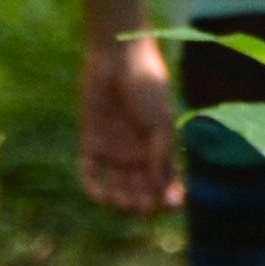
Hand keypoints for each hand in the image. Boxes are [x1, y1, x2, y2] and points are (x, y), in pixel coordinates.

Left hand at [76, 36, 181, 213]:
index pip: (165, 182)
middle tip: (145, 206)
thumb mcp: (162, 125)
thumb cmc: (148, 88)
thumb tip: (165, 194)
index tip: (172, 204)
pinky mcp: (92, 143)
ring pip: (118, 187)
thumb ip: (162, 158)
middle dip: (144, 202)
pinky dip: (96, 189)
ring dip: (122, 200)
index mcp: (159, 148)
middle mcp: (137, 153)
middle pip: (141, 189)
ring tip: (127, 202)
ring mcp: (114, 150)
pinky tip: (104, 197)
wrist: (120, 59)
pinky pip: (92, 174)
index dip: (169, 197)